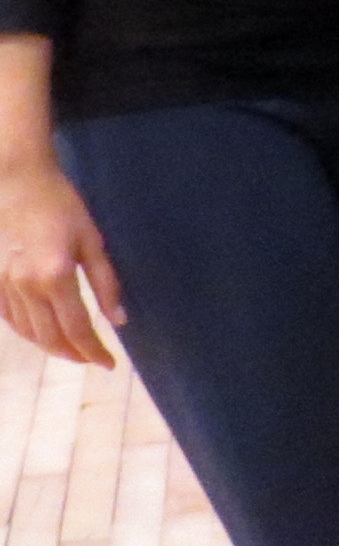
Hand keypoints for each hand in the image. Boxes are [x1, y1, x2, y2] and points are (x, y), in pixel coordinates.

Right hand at [0, 156, 121, 367]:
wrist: (16, 182)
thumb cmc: (61, 205)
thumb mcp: (93, 241)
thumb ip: (106, 283)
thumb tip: (119, 320)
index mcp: (55, 276)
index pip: (77, 328)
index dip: (94, 351)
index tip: (109, 363)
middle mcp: (25, 286)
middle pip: (50, 337)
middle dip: (74, 354)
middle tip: (93, 360)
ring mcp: (4, 284)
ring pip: (27, 332)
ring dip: (50, 347)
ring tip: (72, 350)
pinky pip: (9, 318)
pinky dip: (27, 332)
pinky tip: (42, 333)